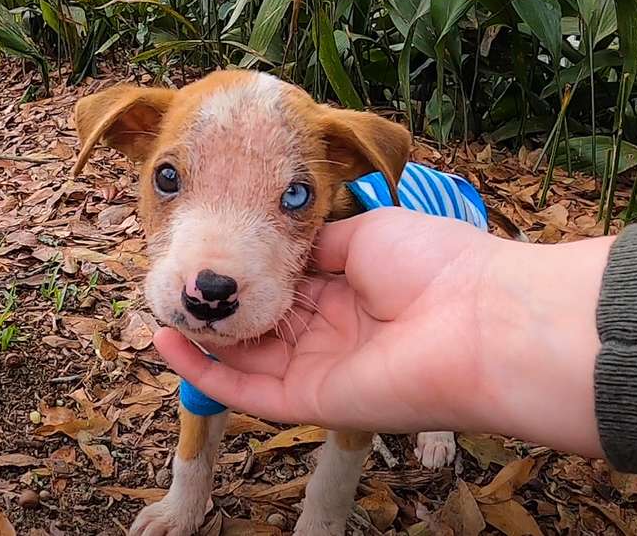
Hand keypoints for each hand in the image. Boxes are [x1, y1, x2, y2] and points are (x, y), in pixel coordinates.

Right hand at [154, 207, 613, 456]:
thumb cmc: (435, 263)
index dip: (245, 270)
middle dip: (217, 305)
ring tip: (155, 309)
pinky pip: (247, 391)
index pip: (284, 284)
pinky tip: (167, 343)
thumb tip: (278, 242)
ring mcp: (320, 369)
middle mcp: (332, 331)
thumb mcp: (366, 233)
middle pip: (260, 323)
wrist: (481, 321)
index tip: (205, 250)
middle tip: (170, 281)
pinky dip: (204, 371)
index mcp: (350, 289)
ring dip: (200, 337)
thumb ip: (316, 243)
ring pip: (244, 358)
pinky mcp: (311, 402)